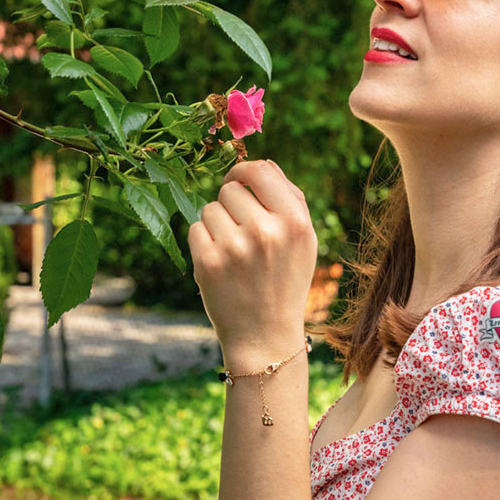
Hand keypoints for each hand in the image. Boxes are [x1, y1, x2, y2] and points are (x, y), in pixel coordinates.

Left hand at [187, 159, 316, 362]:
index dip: (243, 172)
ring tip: (233, 252)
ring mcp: (235, 247)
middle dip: (231, 204)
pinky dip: (203, 243)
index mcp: (295, 222)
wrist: (265, 336)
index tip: (238, 183)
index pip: (260, 170)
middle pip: (230, 189)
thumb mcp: (303, 240)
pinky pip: (195, 229)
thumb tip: (261, 163)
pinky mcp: (208, 263)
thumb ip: (289, 197)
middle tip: (241, 233)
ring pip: (210, 208)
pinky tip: (220, 264)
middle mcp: (266, 231)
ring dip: (216, 225)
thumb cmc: (285, 280)